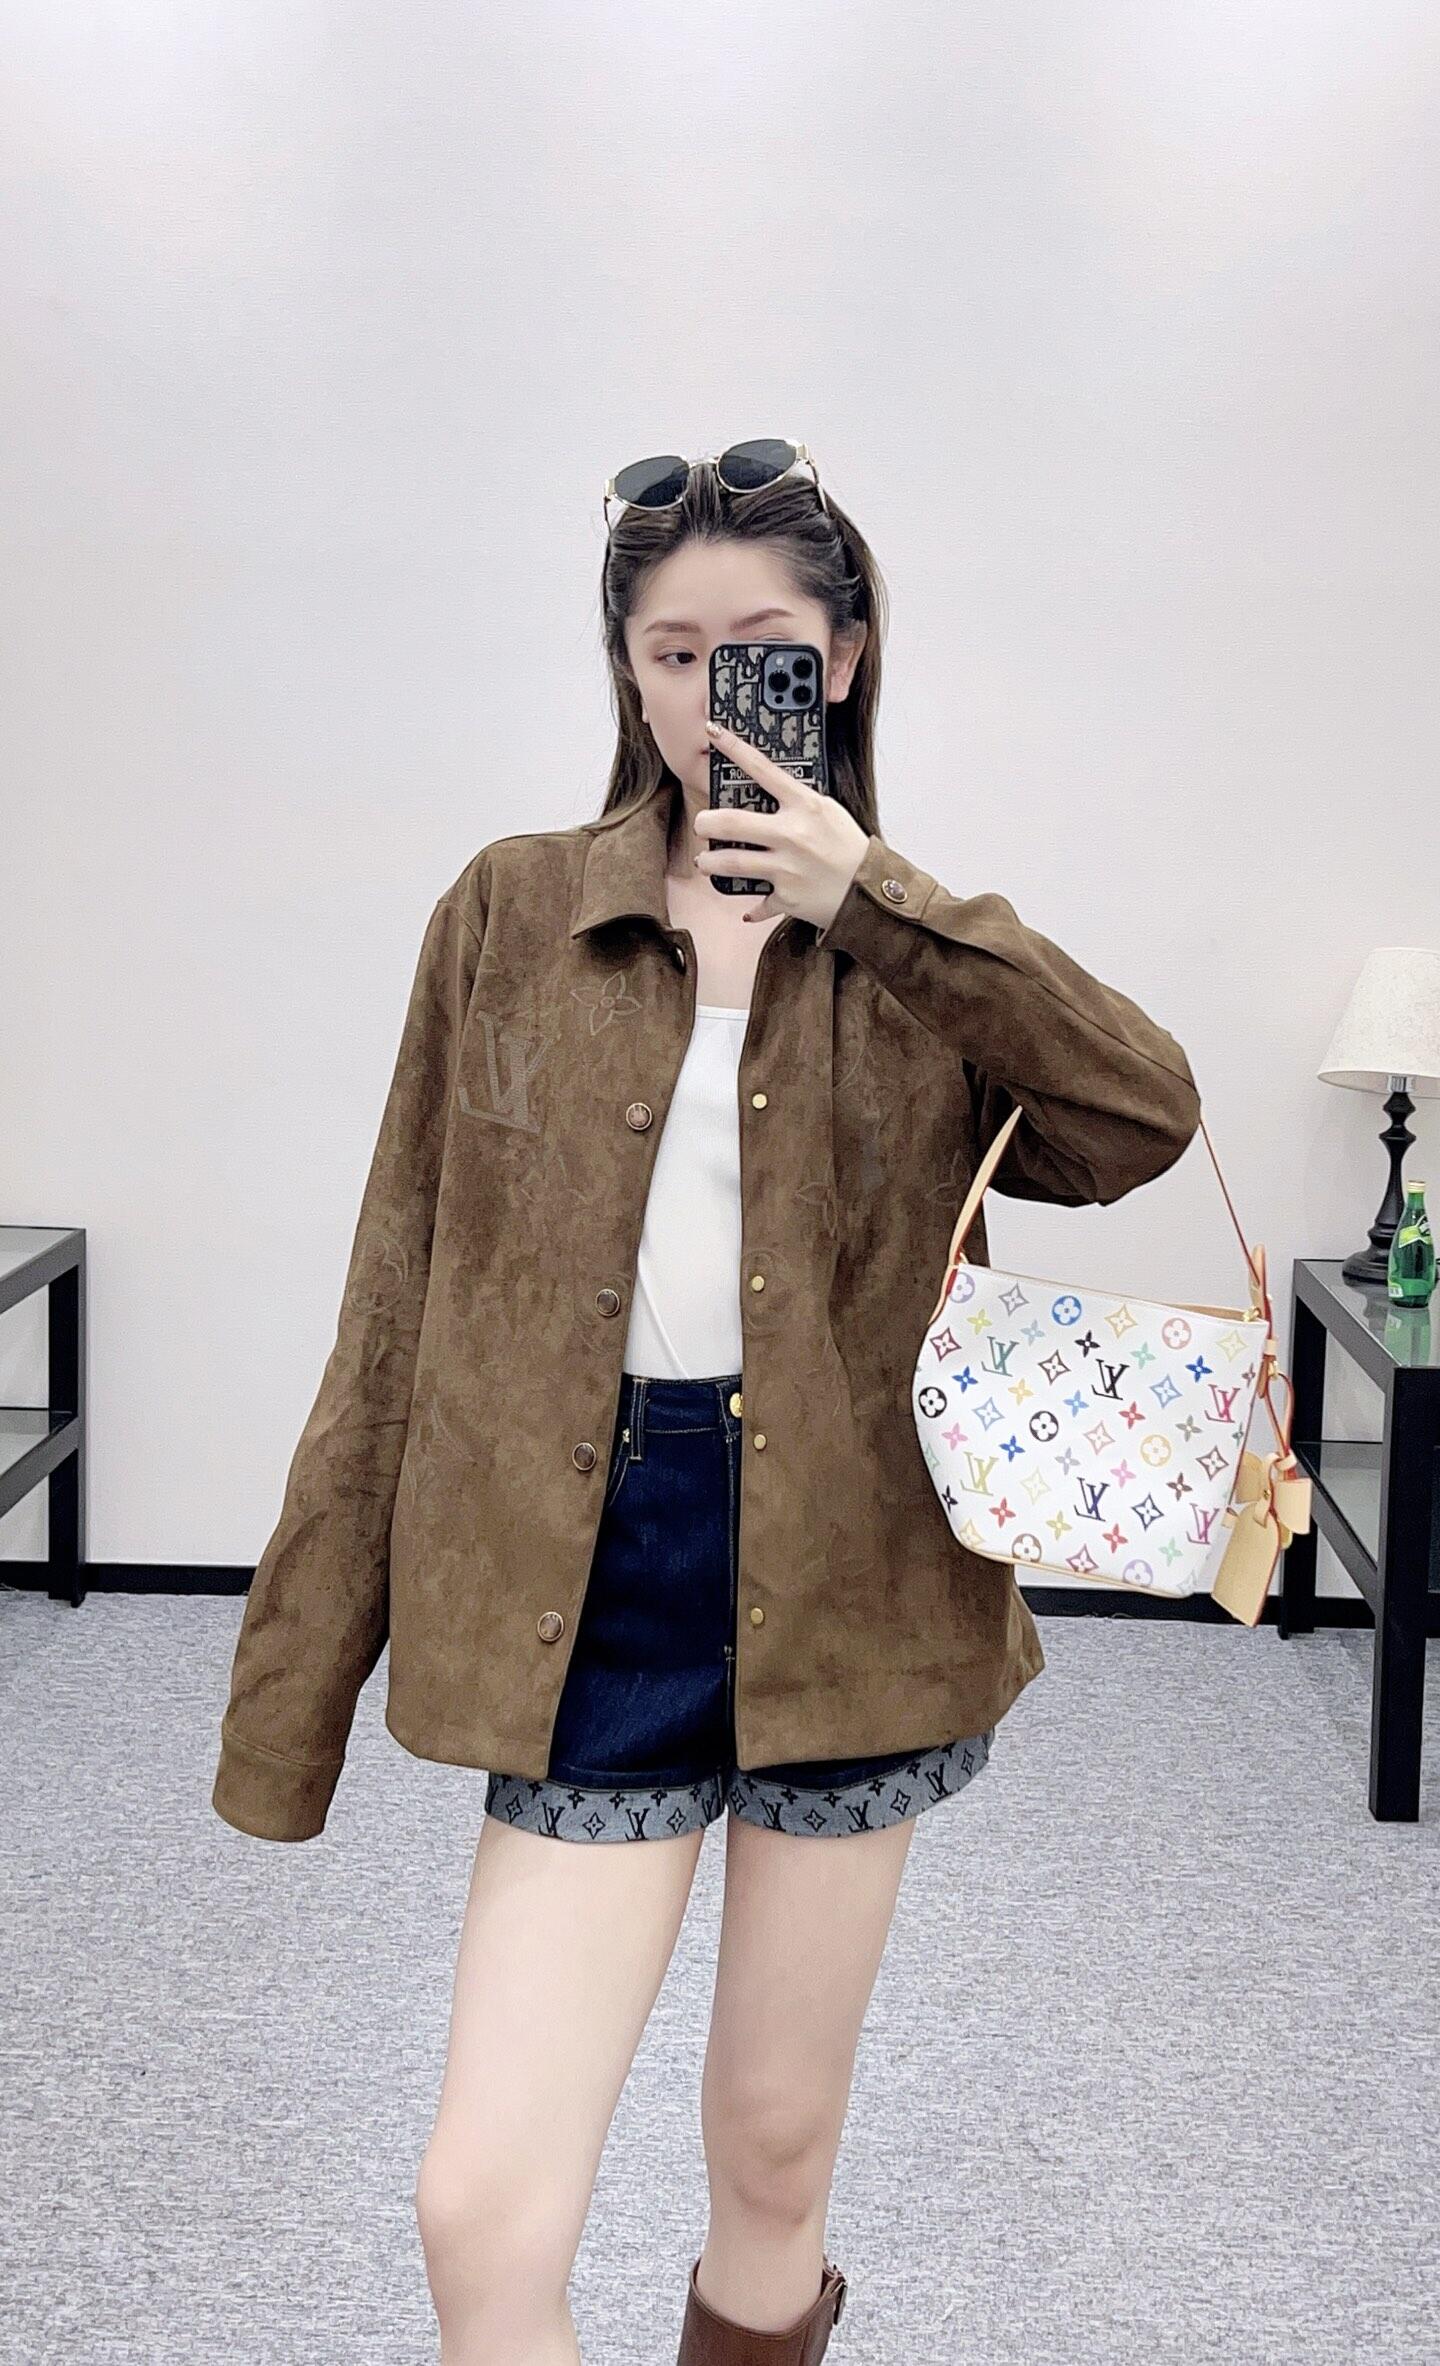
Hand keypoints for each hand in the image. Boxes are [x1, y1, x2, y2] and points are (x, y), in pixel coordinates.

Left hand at [695, 719, 869, 926]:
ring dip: (710, 862)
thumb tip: (764, 791)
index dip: (734, 748)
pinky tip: (748, 909)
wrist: (869, 890)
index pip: (763, 769)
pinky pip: (759, 901)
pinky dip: (753, 907)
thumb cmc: (848, 847)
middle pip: (732, 822)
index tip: (712, 732)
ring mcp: (787, 867)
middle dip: (706, 822)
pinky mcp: (786, 896)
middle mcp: (793, 834)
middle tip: (701, 824)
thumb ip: (797, 802)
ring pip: (731, 862)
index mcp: (805, 806)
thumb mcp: (828, 812)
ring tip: (705, 861)